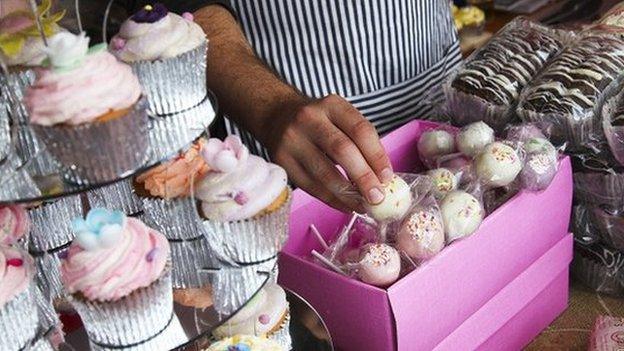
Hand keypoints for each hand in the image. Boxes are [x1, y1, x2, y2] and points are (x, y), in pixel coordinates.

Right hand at [262, 94, 393, 211]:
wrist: (276, 116)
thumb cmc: (319, 122)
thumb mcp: (339, 118)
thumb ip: (361, 141)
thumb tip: (382, 178)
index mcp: (332, 105)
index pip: (360, 130)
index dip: (377, 156)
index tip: (387, 177)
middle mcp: (309, 119)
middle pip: (342, 151)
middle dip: (363, 178)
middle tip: (377, 198)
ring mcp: (292, 140)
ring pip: (324, 173)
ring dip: (347, 194)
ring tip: (363, 206)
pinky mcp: (281, 161)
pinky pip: (310, 186)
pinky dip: (331, 199)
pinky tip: (345, 205)